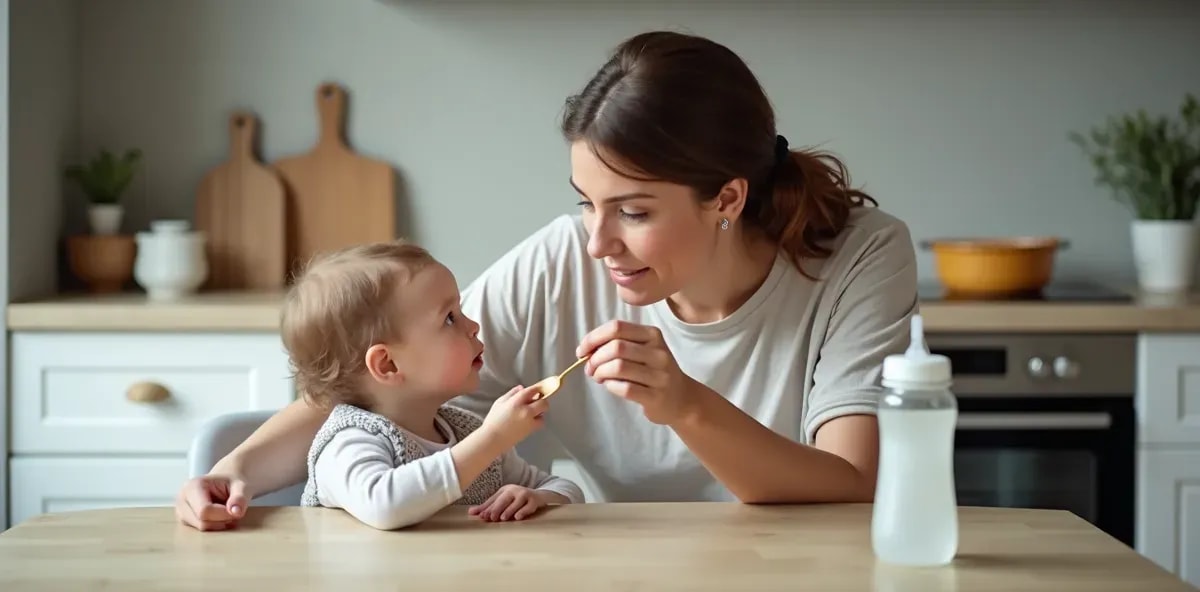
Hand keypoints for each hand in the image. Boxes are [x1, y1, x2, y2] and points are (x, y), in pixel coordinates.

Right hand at [174, 474, 249, 530]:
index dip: (223, 515)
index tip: (236, 509)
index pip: (204, 511)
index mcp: (193, 486)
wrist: (225, 482)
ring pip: (201, 529)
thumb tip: (236, 512)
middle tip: (231, 510)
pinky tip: (218, 516)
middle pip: (201, 522)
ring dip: (218, 524)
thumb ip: (240, 498)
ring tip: (225, 511)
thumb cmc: (231, 483)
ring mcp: (181, 511)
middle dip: (221, 521)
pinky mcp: (184, 520)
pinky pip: (200, 531)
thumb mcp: (241, 486)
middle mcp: (182, 499)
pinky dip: (213, 526)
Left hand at [468, 485, 559, 521]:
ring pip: (516, 503)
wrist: (540, 496)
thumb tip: (470, 513)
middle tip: (490, 518)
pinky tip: (518, 517)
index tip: (481, 516)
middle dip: (497, 509)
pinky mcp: (535, 500)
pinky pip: (529, 507)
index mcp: (505, 489)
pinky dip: (523, 511)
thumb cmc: (517, 500)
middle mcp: (515, 490)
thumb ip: (488, 507)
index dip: (487, 508)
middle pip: (504, 499)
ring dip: (509, 510)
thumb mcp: (503, 501)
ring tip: (502, 518)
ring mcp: (525, 494)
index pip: (494, 499)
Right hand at [480, 384, 548, 449]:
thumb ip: (511, 393)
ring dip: (540, 411)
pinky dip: (537, 420)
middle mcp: (525, 411)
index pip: (532, 391)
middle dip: (542, 400)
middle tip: (537, 401)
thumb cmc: (493, 420)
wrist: (493, 438)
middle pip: (543, 402)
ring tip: (531, 412)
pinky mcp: (531, 430)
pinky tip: (529, 421)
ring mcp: (529, 421)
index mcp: (516, 402)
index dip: (538, 388)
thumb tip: (521, 388)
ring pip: (543, 413)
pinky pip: (540, 422)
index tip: (539, 387)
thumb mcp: (499, 402)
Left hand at [577, 320, 699, 424]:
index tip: (582, 351)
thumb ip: (617, 345)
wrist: (682, 398)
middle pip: (616, 348)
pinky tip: (610, 386)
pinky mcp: (656, 396)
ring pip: (618, 367)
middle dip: (595, 359)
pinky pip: (625, 388)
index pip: (617, 327)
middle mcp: (658, 352)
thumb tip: (586, 351)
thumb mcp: (642, 350)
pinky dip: (611, 386)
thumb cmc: (653, 371)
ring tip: (599, 377)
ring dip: (600, 373)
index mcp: (652, 334)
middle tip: (590, 369)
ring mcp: (660, 375)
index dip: (593, 338)